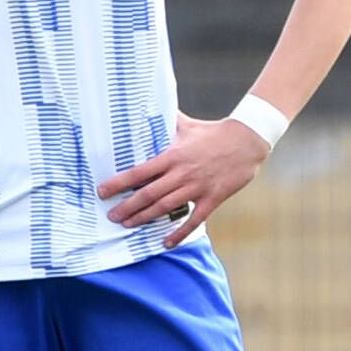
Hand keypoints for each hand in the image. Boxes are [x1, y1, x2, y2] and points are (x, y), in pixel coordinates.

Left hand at [98, 113, 267, 246]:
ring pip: (166, 207)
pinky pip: (194, 220)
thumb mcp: (186, 125)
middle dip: (128, 207)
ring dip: (145, 218)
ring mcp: (197, 187)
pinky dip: (180, 233)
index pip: (140, 172)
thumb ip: (165, 122)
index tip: (102, 192)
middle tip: (111, 216)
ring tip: (127, 225)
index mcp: (172, 156)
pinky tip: (166, 242)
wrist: (247, 140)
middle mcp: (182, 173)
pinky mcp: (213, 198)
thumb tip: (145, 107)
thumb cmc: (213, 132)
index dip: (119, 183)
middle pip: (149, 194)